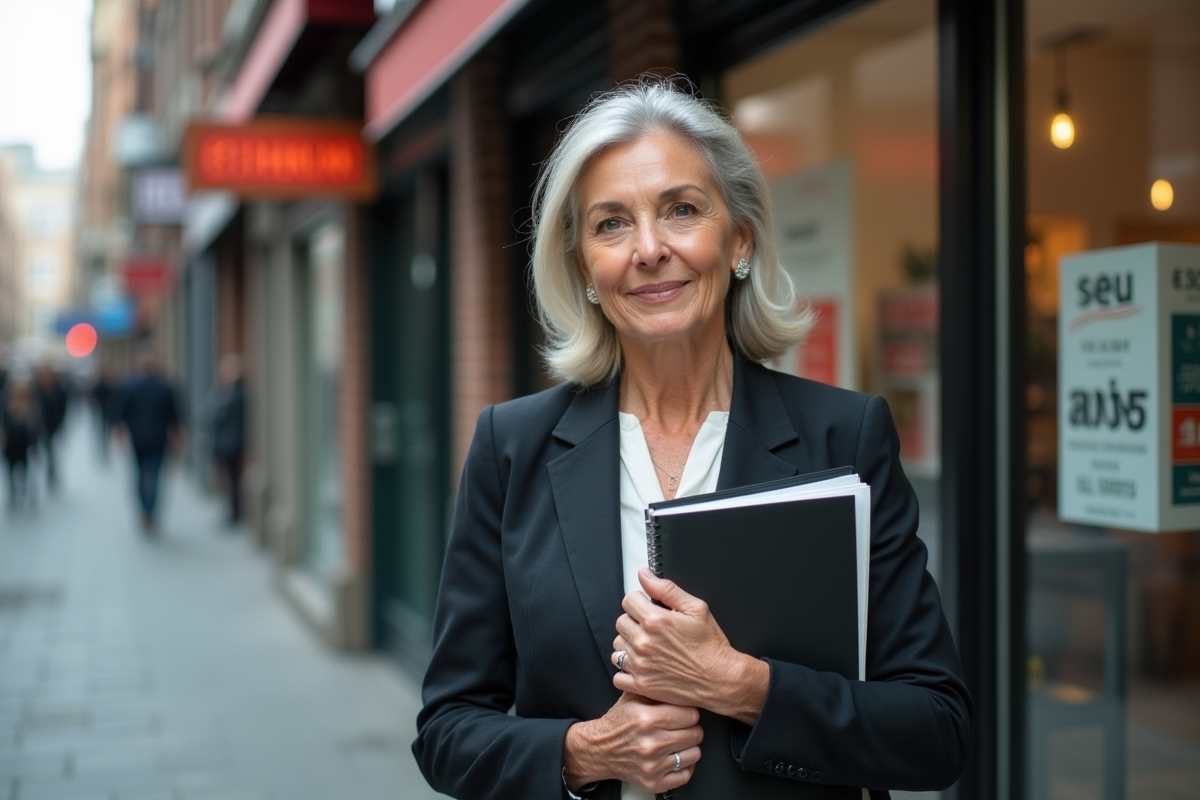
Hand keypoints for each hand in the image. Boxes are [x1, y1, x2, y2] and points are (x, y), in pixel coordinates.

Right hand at [563, 692, 701, 793]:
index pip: (691, 714)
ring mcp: (653, 765)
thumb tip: (679, 681)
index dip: (690, 711)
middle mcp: (651, 744)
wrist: (599, 750)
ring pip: (694, 754)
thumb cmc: (618, 723)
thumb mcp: (632, 697)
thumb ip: (655, 688)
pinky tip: (674, 757)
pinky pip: (685, 775)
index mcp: (647, 719)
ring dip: (689, 747)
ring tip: (678, 741)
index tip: (684, 712)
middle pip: (695, 734)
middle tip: (681, 726)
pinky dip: (684, 767)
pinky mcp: (654, 782)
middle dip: (691, 728)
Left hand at [612, 568, 768, 724]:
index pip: (628, 601)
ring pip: (617, 647)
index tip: (648, 608)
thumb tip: (644, 575)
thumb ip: (666, 589)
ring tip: (648, 648)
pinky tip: (642, 666)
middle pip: (621, 623)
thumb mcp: (696, 608)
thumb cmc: (711, 646)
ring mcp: (640, 665)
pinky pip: (618, 674)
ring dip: (629, 645)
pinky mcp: (641, 685)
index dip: (640, 602)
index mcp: (656, 621)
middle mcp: (644, 642)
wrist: (721, 680)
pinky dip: (627, 671)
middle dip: (634, 622)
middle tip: (653, 629)